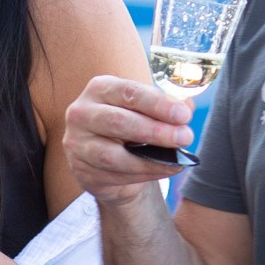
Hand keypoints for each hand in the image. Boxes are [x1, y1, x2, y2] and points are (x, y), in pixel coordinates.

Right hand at [63, 74, 194, 204]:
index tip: (183, 114)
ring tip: (175, 160)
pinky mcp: (81, 170)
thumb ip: (167, 106)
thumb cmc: (130, 127)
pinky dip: (143, 175)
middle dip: (156, 131)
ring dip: (149, 160)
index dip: (158, 104)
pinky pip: (114, 176)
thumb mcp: (146, 110)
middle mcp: (82, 113)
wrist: (108, 160)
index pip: (129, 92)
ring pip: (113, 155)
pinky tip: (164, 170)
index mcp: (100, 89)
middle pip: (119, 122)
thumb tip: (186, 106)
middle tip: (184, 137)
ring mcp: (77, 144)